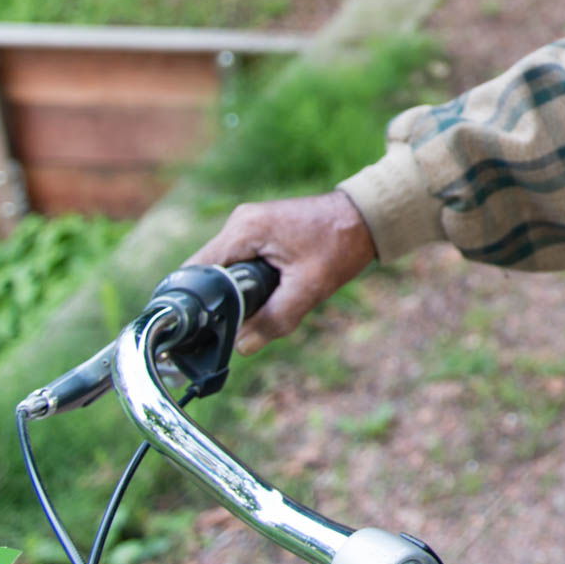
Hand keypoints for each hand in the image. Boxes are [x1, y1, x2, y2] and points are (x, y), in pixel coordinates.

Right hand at [185, 190, 377, 353]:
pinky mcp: (260, 230)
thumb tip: (242, 346)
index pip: (197, 270)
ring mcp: (249, 224)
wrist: (366, 217)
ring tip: (261, 305)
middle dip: (221, 298)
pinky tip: (269, 291)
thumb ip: (275, 318)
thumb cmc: (341, 245)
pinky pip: (242, 260)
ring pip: (226, 268)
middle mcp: (240, 222)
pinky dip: (249, 279)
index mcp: (244, 230)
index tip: (202, 327)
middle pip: (209, 271)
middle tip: (241, 321)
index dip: (198, 301)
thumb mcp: (310, 287)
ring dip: (238, 289)